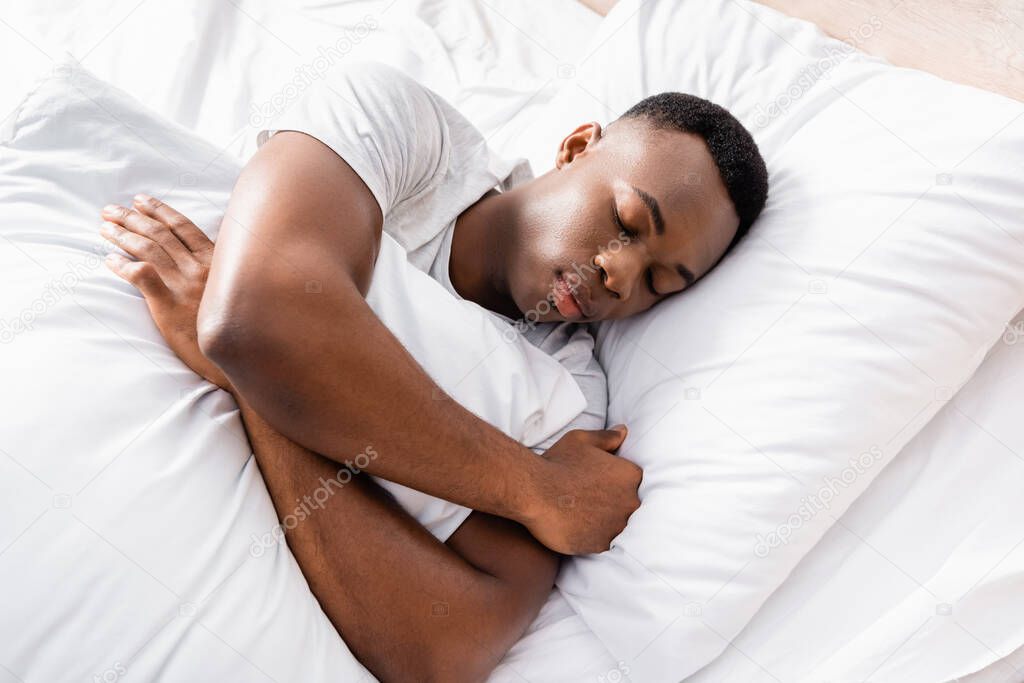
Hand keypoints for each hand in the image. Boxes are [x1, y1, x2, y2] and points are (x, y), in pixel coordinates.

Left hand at [99, 194, 232, 391]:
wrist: (239, 358)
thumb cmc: (236, 326)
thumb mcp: (235, 289)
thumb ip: (219, 269)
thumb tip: (203, 255)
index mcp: (217, 261)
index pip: (183, 227)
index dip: (160, 211)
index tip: (141, 201)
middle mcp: (200, 269)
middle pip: (160, 234)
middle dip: (132, 218)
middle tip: (110, 211)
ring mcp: (184, 286)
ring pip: (148, 249)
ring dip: (122, 235)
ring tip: (105, 228)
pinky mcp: (169, 306)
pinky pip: (140, 276)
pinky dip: (123, 265)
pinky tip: (110, 260)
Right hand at [524, 426, 641, 554]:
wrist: (534, 491)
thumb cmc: (558, 463)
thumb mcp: (582, 440)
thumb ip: (607, 437)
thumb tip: (623, 431)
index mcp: (630, 474)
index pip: (633, 481)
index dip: (616, 483)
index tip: (599, 485)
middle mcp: (630, 501)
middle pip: (629, 505)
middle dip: (613, 503)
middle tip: (589, 501)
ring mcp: (618, 525)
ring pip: (618, 525)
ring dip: (605, 522)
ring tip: (584, 516)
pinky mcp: (603, 544)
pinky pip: (604, 542)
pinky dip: (594, 537)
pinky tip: (579, 528)